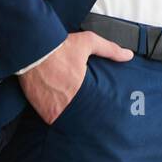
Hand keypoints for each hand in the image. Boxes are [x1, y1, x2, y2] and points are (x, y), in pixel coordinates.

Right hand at [16, 30, 132, 123]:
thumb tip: (128, 55)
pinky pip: (48, 118)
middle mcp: (66, 101)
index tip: (96, 107)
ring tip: (69, 109)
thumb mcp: (88, 42)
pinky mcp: (39, 108)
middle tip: (83, 109)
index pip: (93, 107)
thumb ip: (110, 50)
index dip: (94, 108)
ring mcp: (51, 107)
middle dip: (81, 113)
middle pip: (78, 115)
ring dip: (66, 115)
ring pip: (63, 118)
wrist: (32, 49)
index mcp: (80, 89)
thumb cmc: (60, 46)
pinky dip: (51, 114)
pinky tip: (54, 107)